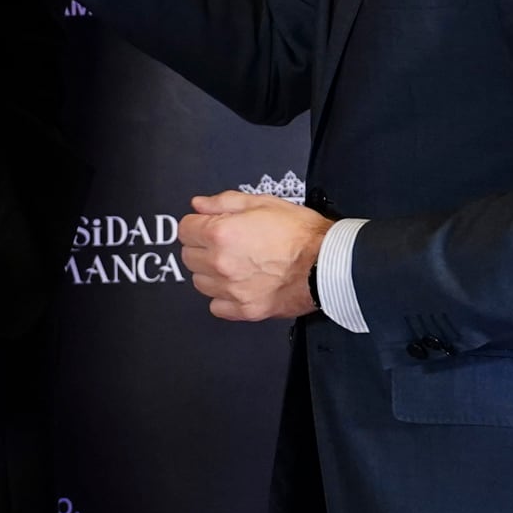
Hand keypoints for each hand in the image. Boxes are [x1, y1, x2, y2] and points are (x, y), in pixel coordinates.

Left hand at [177, 193, 330, 321]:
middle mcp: (220, 264)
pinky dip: (223, 297)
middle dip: (202, 247)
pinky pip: (216, 306)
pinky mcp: (245, 310)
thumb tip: (198, 205)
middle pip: (188, 256)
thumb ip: (223, 202)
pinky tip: (239, 285)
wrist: (328, 263)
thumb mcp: (262, 203)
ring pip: (200, 282)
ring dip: (210, 272)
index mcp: (221, 233)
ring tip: (235, 264)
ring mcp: (231, 290)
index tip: (209, 225)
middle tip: (225, 243)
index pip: (184, 230)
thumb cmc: (300, 232)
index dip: (197, 224)